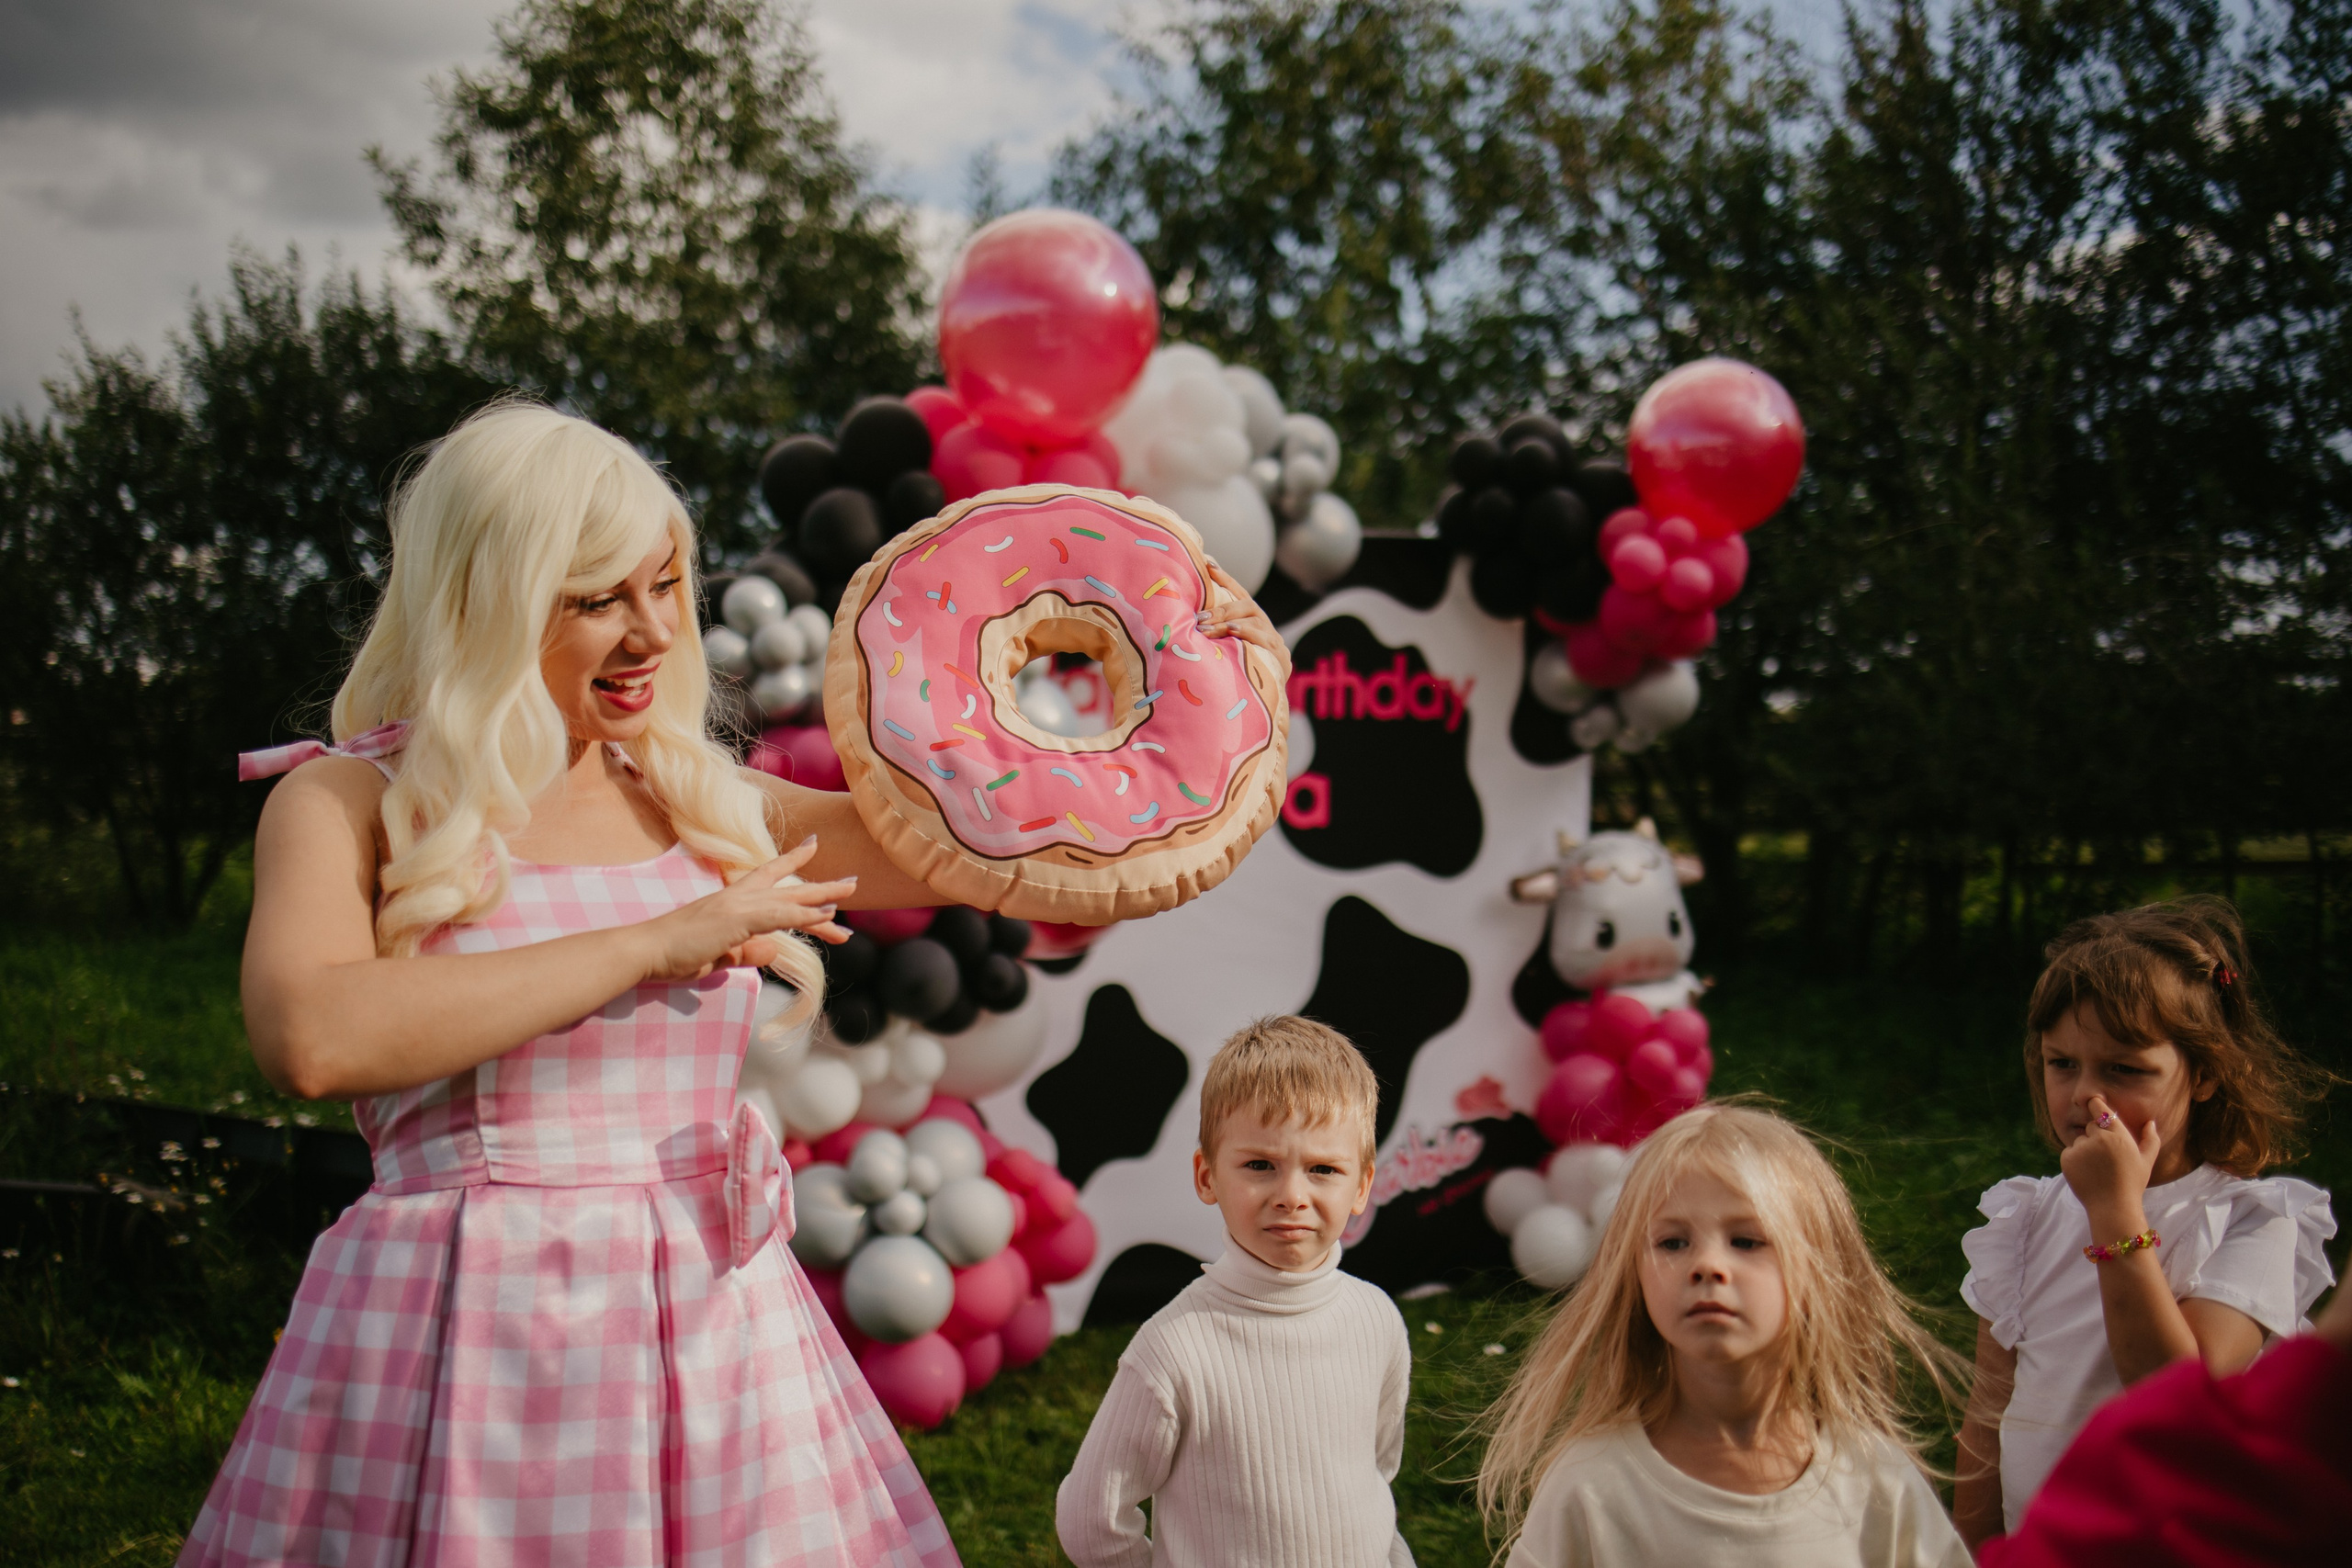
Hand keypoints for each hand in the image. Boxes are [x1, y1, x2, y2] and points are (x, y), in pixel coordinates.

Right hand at [638, 836, 855, 981]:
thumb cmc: (672, 954)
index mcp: (729, 902)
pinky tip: (827, 916)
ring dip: (822, 896)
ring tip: (850, 891)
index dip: (791, 861)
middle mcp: (736, 897)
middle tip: (851, 881)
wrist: (644, 951)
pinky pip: (779, 916)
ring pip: (789, 898)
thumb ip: (746, 953)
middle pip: (787, 886)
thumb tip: (773, 951)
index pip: (767, 877)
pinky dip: (804, 915)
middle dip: (819, 884)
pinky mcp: (736, 920)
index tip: (813, 846)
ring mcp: (736, 906)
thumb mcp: (718, 955)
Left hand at [1196, 558, 1290, 677]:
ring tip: (1207, 628)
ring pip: (1254, 620)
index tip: (1208, 564)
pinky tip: (1232, 632)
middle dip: (1221, 609)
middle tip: (1199, 617)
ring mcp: (1274, 640)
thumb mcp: (1226, 651)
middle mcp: (1265, 626)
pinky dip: (1246, 633)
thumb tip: (1185, 623)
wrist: (1267, 701)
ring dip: (1228, 622)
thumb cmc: (1239, 673)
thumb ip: (1214, 635)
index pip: (1239, 594)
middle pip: (1247, 605)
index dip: (1225, 578)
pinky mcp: (1279, 656)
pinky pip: (1263, 639)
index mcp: (1252, 621)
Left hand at [2060, 1094, 2160, 1233]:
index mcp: (2118, 1135)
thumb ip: (2150, 1139)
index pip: (2101, 1110)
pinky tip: (2087, 1173)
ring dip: (2086, 1149)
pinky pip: (2069, 1152)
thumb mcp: (2146, 1161)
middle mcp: (2099, 1138)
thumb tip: (2150, 1122)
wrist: (2112, 1207)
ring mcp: (2081, 1148)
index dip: (2095, 1104)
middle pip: (2092, 1127)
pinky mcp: (2067, 1158)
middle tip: (2107, 1157)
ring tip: (2098, 1168)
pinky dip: (2075, 1160)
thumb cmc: (2132, 1183)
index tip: (2093, 1100)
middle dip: (2097, 1136)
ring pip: (2080, 1140)